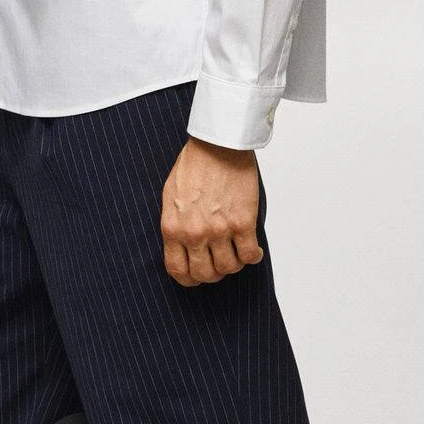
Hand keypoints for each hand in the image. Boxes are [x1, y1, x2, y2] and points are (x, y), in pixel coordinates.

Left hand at [161, 135, 264, 285]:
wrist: (218, 144)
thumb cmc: (195, 165)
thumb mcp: (170, 197)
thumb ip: (175, 225)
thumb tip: (182, 247)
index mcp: (172, 228)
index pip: (178, 270)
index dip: (190, 279)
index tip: (197, 276)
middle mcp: (195, 233)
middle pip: (205, 274)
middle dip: (214, 274)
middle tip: (219, 264)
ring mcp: (219, 229)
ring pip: (229, 268)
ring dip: (234, 264)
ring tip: (236, 252)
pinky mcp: (242, 222)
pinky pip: (249, 255)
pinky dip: (253, 257)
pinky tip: (253, 249)